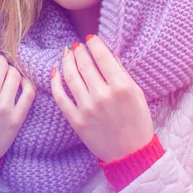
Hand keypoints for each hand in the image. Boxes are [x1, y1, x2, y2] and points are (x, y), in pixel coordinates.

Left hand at [50, 35, 153, 162]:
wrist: (130, 153)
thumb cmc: (138, 122)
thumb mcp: (137, 93)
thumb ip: (122, 72)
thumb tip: (110, 51)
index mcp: (121, 86)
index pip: (102, 56)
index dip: (94, 44)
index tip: (90, 39)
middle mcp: (102, 95)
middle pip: (85, 64)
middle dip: (79, 51)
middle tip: (77, 45)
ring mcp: (87, 108)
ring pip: (71, 76)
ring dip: (67, 61)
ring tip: (67, 53)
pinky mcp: (76, 120)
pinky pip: (61, 97)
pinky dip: (55, 82)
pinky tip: (55, 71)